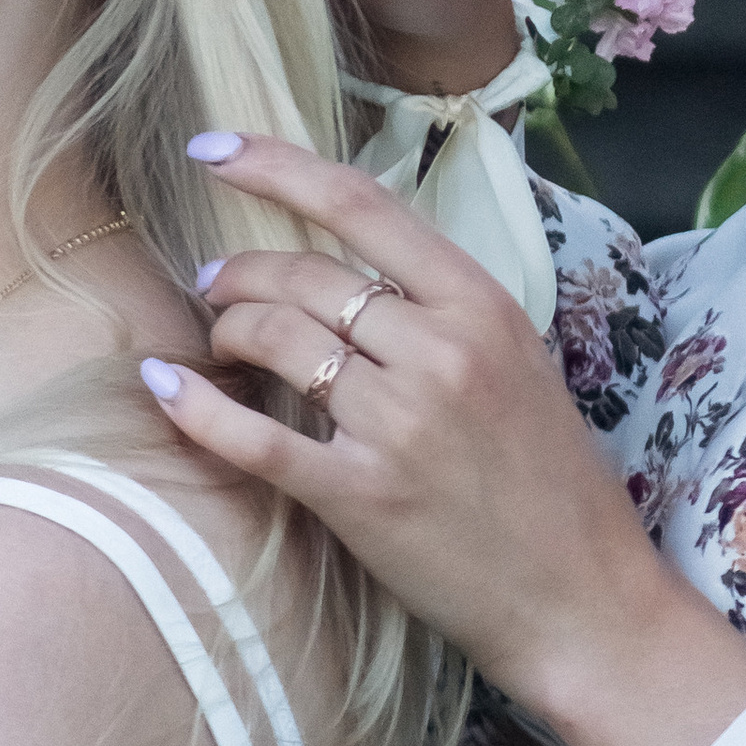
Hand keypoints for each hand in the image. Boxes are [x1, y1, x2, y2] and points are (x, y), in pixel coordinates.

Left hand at [144, 133, 745, 745]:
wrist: (582, 598)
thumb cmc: (551, 483)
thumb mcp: (519, 364)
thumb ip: (441, 312)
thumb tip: (346, 272)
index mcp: (482, 305)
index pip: (361, 205)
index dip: (275, 166)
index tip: (212, 147)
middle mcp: (438, 351)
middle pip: (303, 276)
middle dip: (240, 273)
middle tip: (217, 287)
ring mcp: (398, 424)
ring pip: (275, 340)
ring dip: (228, 331)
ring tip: (219, 343)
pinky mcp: (361, 496)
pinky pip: (256, 438)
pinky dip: (198, 410)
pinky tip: (163, 388)